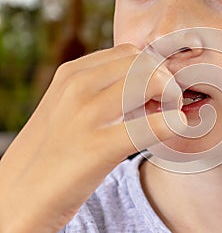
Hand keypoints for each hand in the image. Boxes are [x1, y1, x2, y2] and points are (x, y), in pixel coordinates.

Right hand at [0, 44, 185, 232]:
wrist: (18, 198)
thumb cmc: (52, 153)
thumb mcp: (69, 108)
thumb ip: (101, 91)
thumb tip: (146, 85)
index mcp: (71, 75)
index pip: (129, 52)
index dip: (151, 69)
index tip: (156, 92)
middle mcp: (77, 87)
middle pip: (143, 62)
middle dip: (164, 79)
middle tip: (167, 104)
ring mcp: (86, 116)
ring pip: (150, 81)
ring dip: (171, 97)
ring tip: (168, 117)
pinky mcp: (97, 148)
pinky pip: (150, 126)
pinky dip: (171, 124)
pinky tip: (174, 129)